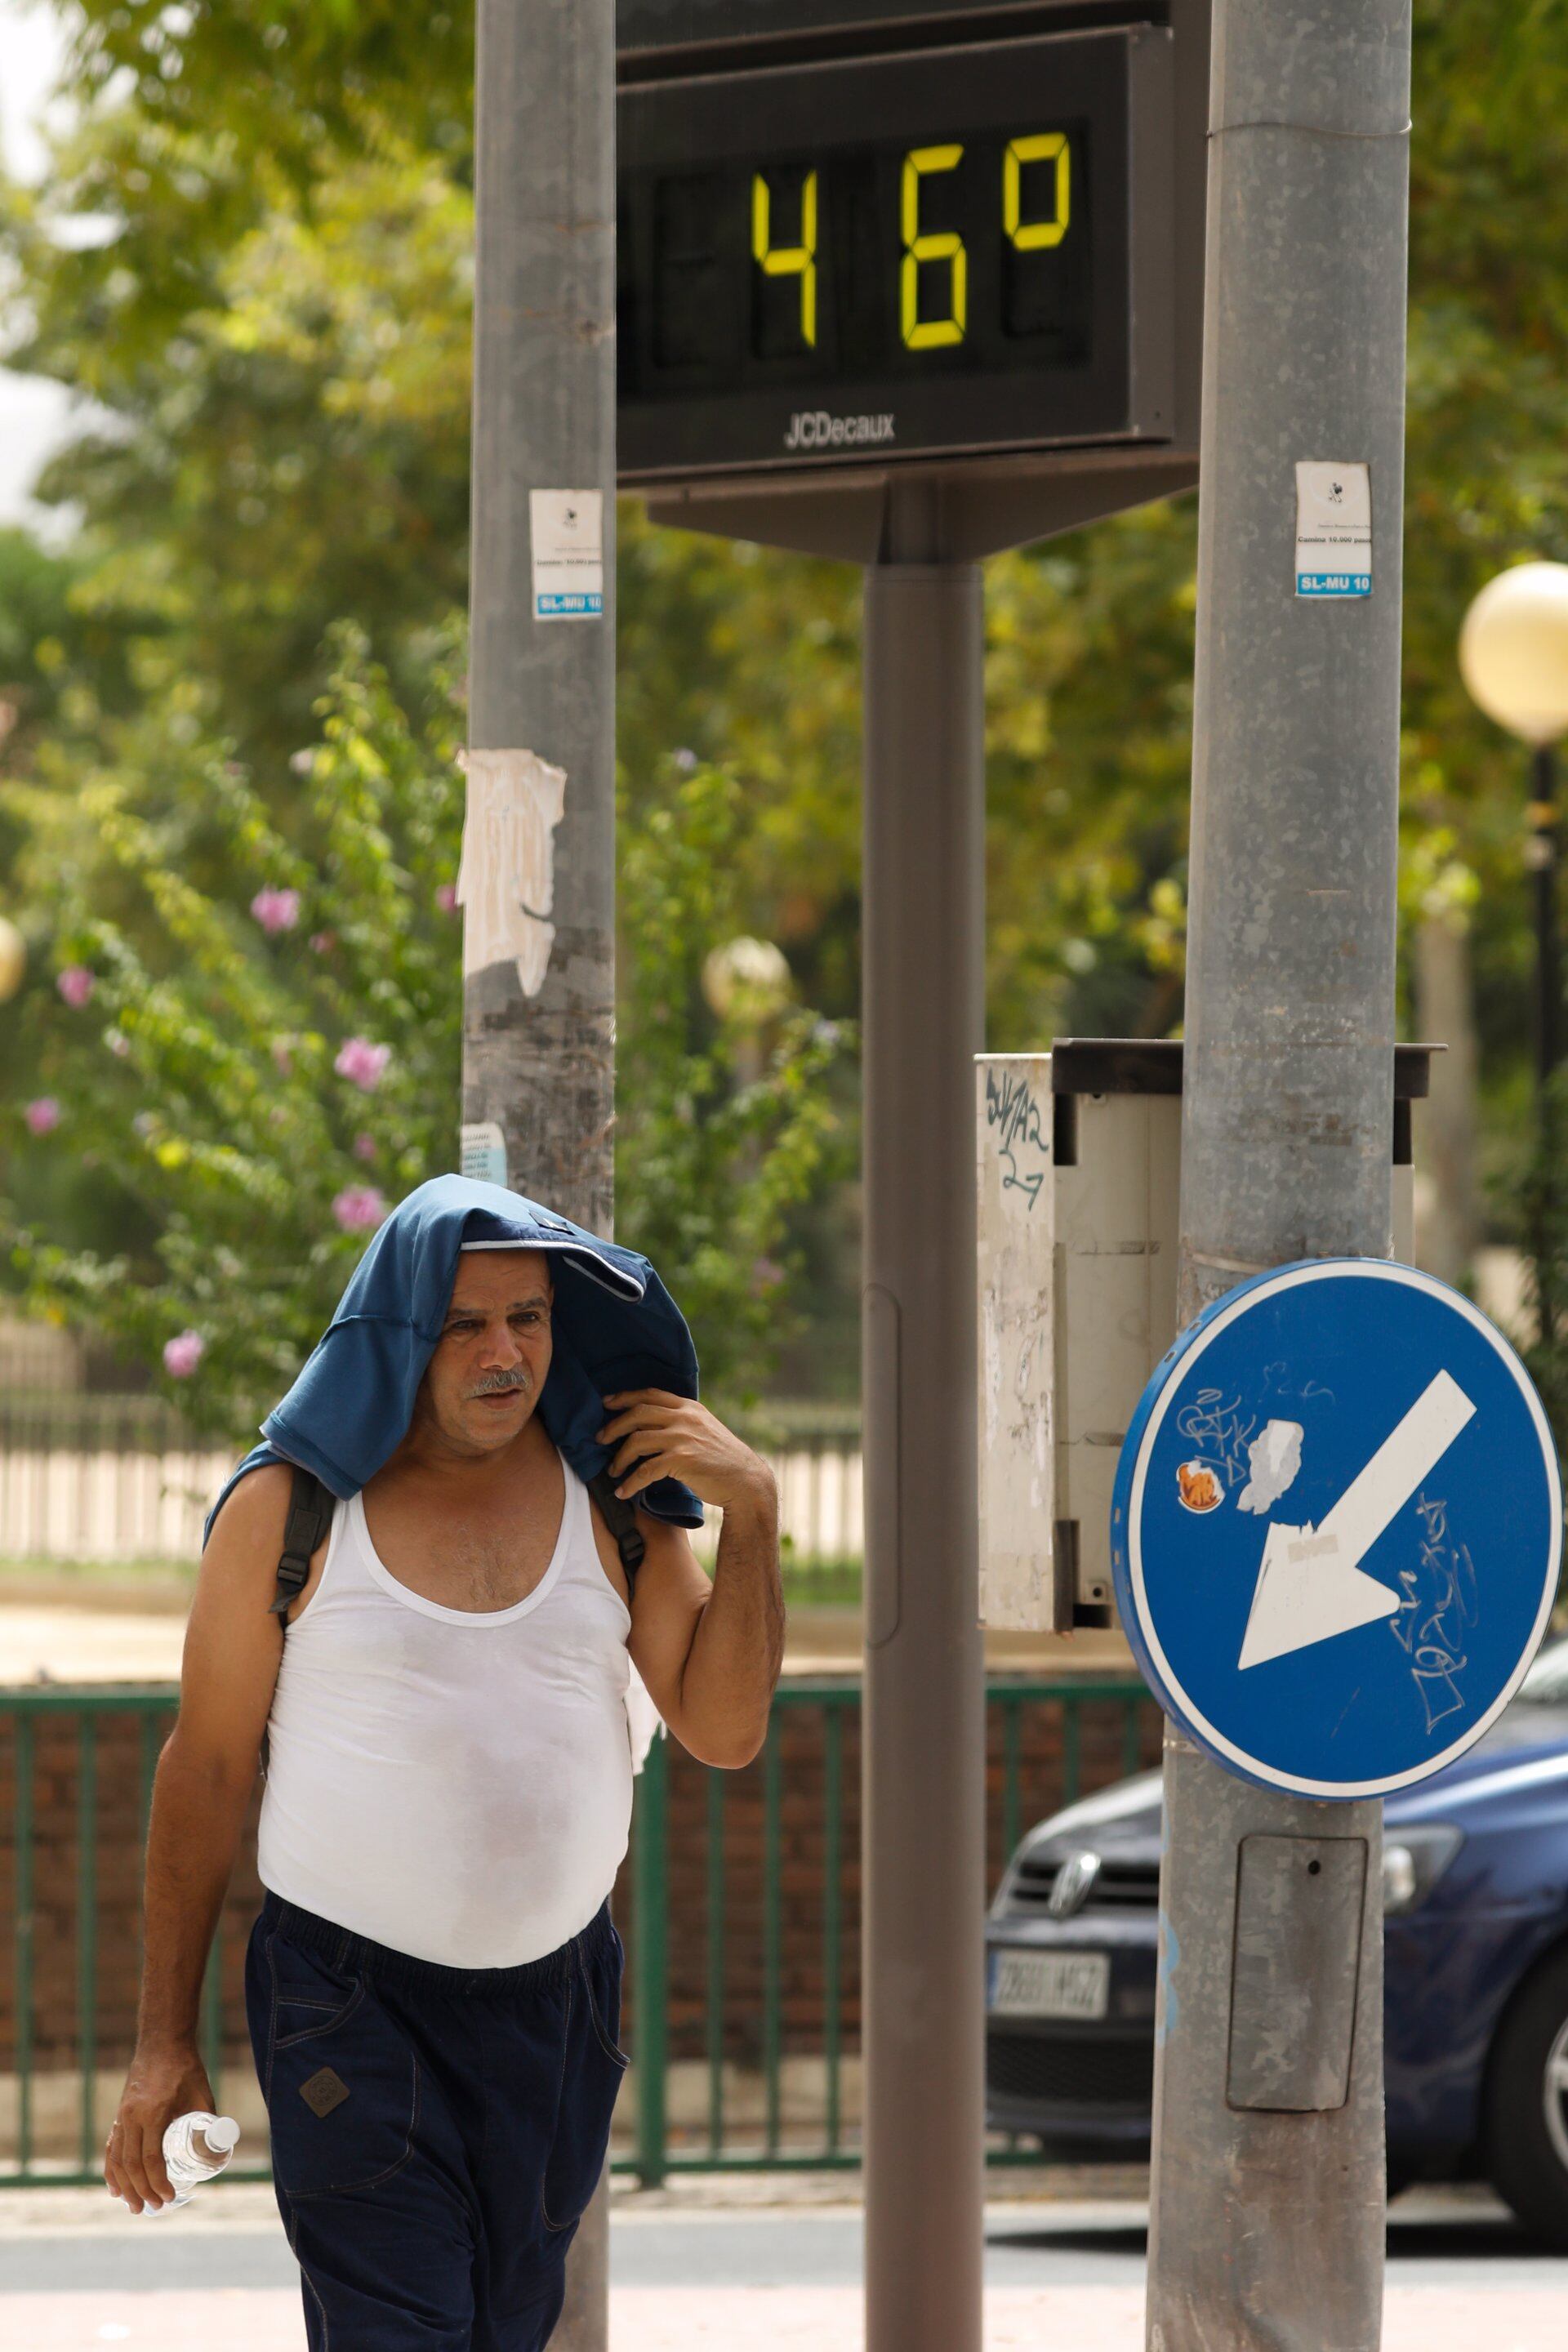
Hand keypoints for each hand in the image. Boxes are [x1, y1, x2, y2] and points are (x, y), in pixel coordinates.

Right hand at [105, 2041, 213, 2212]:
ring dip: (124, 2186)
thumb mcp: (202, 2095)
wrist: (162, 2043)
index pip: (150, 2159)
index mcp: (154, 2112)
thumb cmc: (186, 2068)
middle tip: (154, 2208)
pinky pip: (111, 2148)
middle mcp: (132, 2117)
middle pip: (131, 2165)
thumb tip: (216, 2149)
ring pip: (117, 2159)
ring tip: (134, 2206)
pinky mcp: (119, 2115)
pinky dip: (111, 2170)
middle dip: (141, 2191)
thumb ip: (207, 2121)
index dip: (159, 2182)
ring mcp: (122, 2116)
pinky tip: (114, 2187)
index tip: (169, 2196)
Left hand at [597, 1390, 776, 1515]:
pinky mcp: (681, 1460)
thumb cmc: (724, 1460)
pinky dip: (630, 1483)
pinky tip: (623, 1492)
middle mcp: (685, 1417)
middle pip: (637, 1413)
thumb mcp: (705, 1429)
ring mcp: (683, 1437)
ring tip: (613, 1470)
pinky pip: (645, 1470)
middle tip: (599, 1439)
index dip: (625, 1396)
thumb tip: (653, 1428)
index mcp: (689, 1407)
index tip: (607, 1402)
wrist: (746, 1481)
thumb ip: (683, 1423)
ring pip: (636, 1440)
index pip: (651, 1394)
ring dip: (619, 1458)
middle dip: (613, 1426)